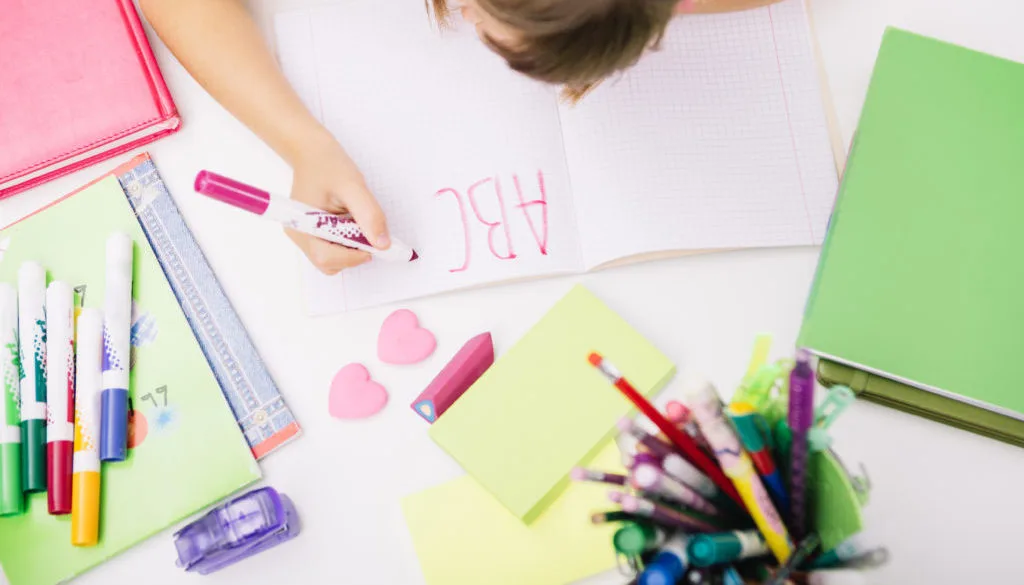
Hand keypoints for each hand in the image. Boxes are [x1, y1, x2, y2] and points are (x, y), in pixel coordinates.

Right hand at [286, 132, 390, 274]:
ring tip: (356, 221)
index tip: (375, 244)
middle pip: (329, 263)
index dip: (353, 256)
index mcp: (302, 224)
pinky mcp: (311, 234)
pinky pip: (333, 249)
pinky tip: (350, 222)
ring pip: (332, 259)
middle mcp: (299, 235)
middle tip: (367, 230)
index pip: (326, 257)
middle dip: (353, 253)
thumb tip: (383, 244)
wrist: (312, 152)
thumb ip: (369, 215)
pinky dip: (347, 242)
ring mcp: (303, 236)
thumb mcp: (353, 186)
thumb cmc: (328, 164)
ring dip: (351, 248)